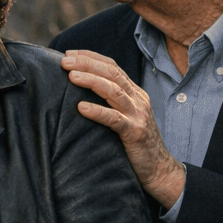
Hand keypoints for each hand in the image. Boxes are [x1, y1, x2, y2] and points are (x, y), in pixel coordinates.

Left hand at [62, 49, 185, 208]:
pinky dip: (97, 111)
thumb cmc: (134, 143)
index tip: (69, 54)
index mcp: (134, 93)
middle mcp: (138, 99)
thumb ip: (110, 102)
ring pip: (114, 90)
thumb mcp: (125, 116)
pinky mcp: (135, 133)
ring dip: (91, 80)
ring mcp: (138, 115)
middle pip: (112, 73)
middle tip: (65, 61)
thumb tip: (79, 91)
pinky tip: (81, 107)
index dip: (90, 57)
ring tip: (71, 76)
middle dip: (87, 64)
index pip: (112, 66)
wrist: (158, 169)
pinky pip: (114, 119)